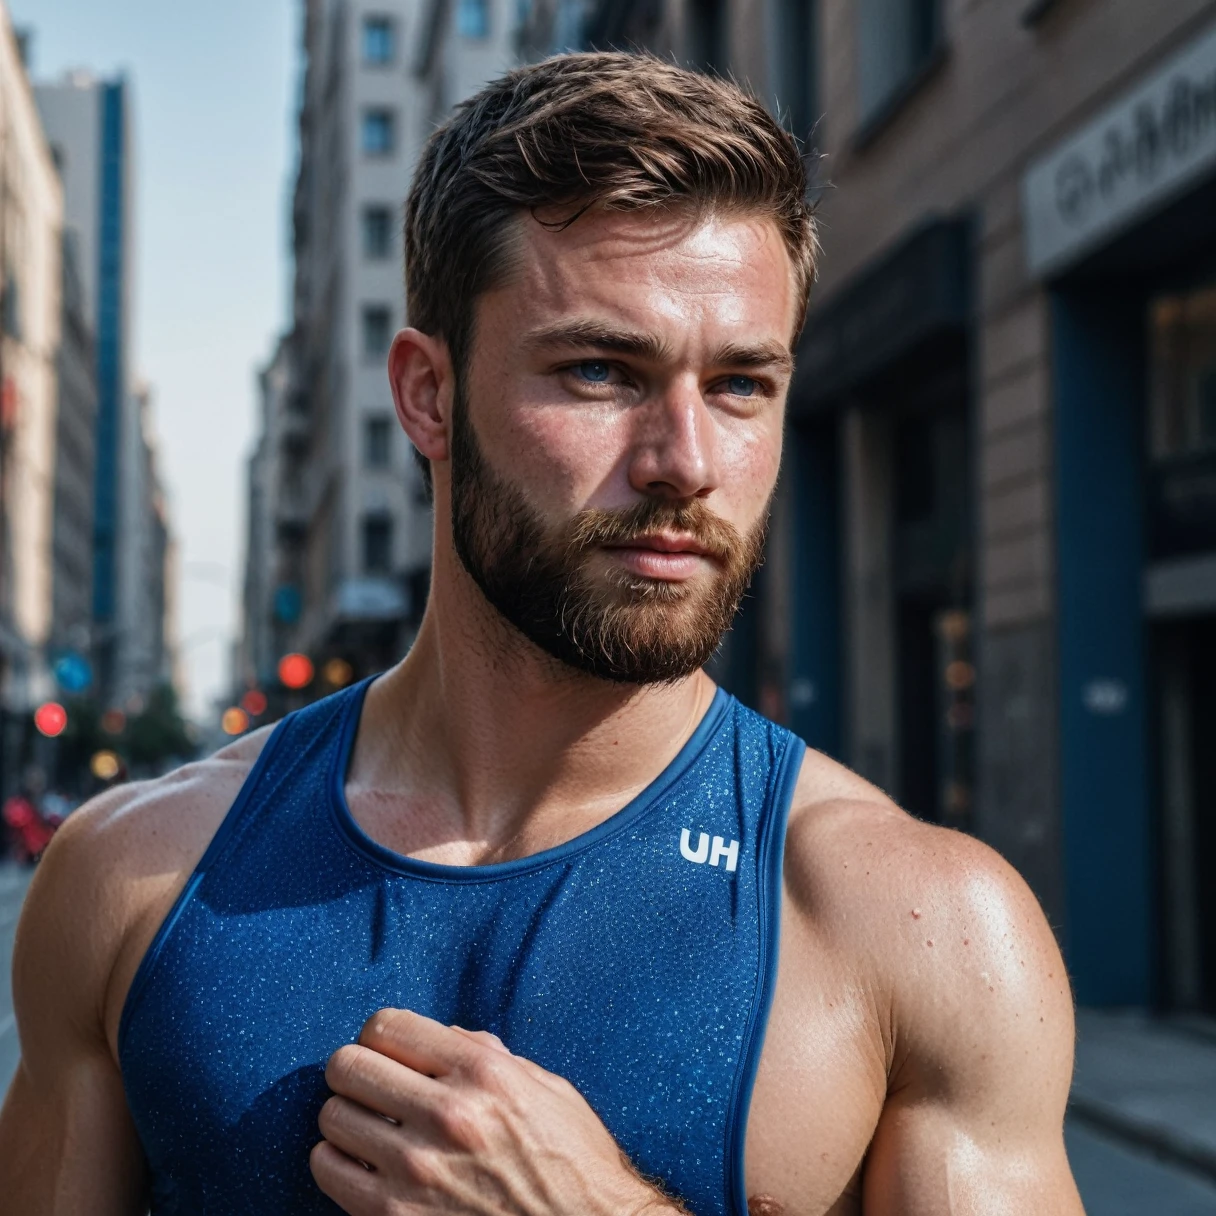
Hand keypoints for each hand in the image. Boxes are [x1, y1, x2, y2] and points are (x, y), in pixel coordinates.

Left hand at [311, 1008, 684, 1214]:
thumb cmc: (573, 1162)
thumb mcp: (546, 1089)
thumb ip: (490, 1055)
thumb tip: (442, 1036)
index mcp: (484, 1073)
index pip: (387, 1026)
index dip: (381, 1034)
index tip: (388, 1050)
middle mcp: (447, 1114)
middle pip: (348, 1065)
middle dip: (356, 1069)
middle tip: (372, 1085)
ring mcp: (417, 1170)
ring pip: (332, 1116)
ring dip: (348, 1116)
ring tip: (371, 1126)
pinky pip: (328, 1170)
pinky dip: (338, 1161)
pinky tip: (366, 1163)